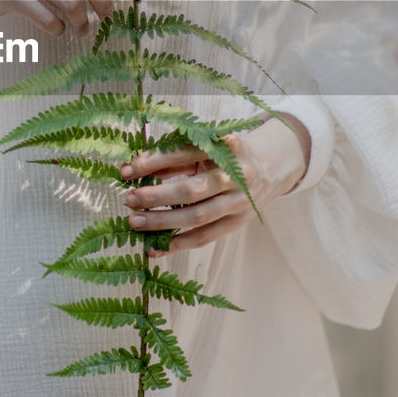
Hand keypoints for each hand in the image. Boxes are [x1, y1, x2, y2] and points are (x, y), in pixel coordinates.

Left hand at [119, 113, 311, 257]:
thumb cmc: (224, 156)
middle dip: (156, 196)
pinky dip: (178, 244)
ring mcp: (238, 201)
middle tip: (130, 199)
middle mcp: (234, 175)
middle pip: (191, 190)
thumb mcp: (203, 148)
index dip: (153, 162)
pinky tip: (155, 248)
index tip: (127, 171)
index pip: (183, 154)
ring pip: (197, 217)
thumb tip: (132, 170)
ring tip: (135, 222)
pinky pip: (205, 237)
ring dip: (163, 221)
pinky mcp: (237, 222)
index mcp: (224, 148)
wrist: (270, 168)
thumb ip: (172, 157)